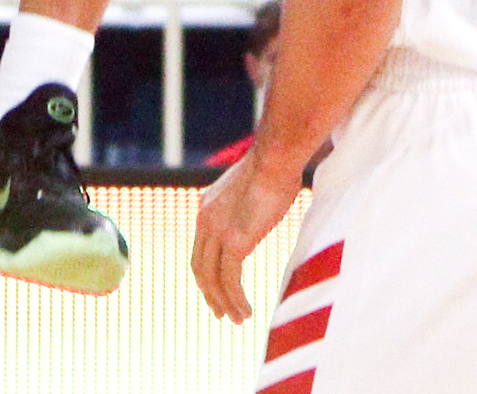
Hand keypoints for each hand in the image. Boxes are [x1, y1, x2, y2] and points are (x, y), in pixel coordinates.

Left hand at [189, 151, 304, 323]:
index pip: (201, 249)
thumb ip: (249, 204)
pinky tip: (246, 311)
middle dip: (210, 294)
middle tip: (221, 314)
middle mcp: (205, 220)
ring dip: (225, 303)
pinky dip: (235, 300)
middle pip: (200, 268)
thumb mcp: (252, 187)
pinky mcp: (234, 241)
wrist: (276, 157)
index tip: (218, 291)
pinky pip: (230, 281)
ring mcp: (217, 231)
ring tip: (239, 319)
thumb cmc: (275, 166)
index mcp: (207, 207)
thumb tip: (263, 207)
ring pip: (213, 279)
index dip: (207, 274)